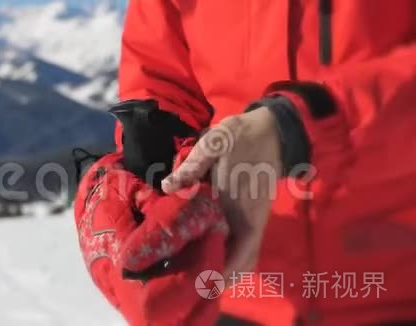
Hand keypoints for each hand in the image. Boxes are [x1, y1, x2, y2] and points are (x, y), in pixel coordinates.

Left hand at [161, 107, 281, 282]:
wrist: (272, 130)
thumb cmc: (241, 136)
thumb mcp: (215, 142)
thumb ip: (193, 165)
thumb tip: (168, 185)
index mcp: (239, 204)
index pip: (236, 250)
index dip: (220, 270)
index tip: (198, 280)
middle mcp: (249, 218)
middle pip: (242, 261)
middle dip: (221, 277)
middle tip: (190, 281)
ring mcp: (254, 218)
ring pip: (245, 256)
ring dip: (226, 268)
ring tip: (197, 272)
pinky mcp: (254, 215)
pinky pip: (245, 244)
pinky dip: (230, 255)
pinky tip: (207, 252)